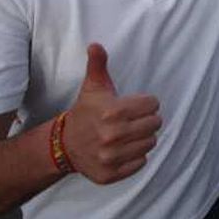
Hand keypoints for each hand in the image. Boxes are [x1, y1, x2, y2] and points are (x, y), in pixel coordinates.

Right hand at [63, 44, 161, 184]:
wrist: (63, 144)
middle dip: (146, 120)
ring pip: (150, 144)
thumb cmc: (85, 112)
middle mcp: (113, 136)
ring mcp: (111, 157)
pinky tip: (123, 149)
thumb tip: (95, 44)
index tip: (132, 105)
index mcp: (113, 112)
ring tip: (128, 134)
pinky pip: (140, 162)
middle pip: (155, 124)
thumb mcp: (92, 87)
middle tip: (132, 120)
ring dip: (142, 138)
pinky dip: (135, 156)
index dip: (145, 103)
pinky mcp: (110, 174)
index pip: (152, 105)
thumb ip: (97, 64)